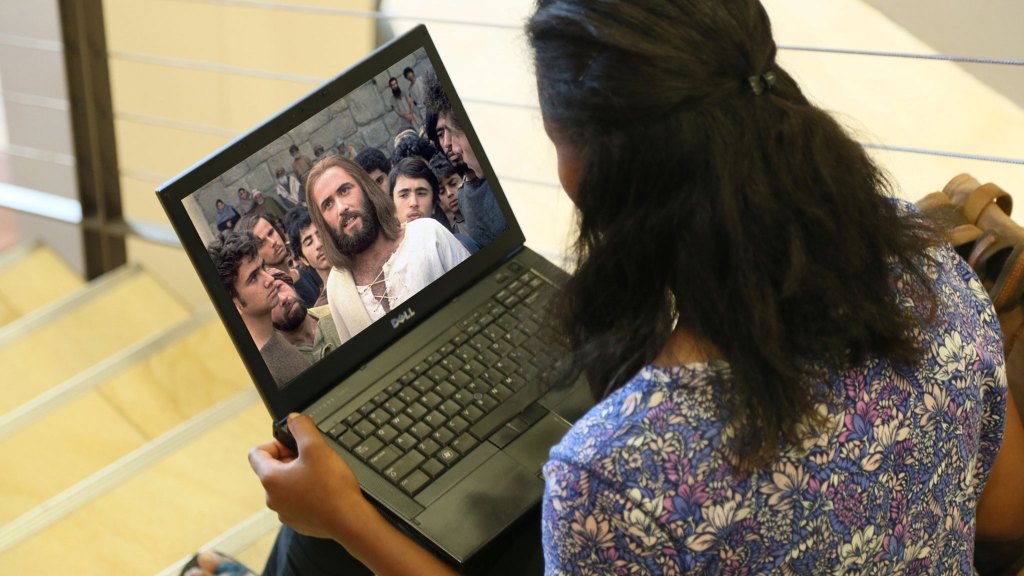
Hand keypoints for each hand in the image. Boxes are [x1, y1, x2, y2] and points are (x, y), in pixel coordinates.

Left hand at [249, 413, 366, 539]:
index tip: (293, 443)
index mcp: (270, 479)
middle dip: (291, 458)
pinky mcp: (298, 521)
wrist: (350, 520)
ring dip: (299, 476)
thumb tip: (293, 419)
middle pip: (273, 469)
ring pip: (286, 486)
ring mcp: (284, 512)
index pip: (256, 453)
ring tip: (321, 474)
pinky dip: (307, 493)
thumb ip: (302, 427)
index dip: (275, 443)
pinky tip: (325, 490)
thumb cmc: (332, 487)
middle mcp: (272, 498)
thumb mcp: (317, 447)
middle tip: (313, 456)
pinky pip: (297, 501)